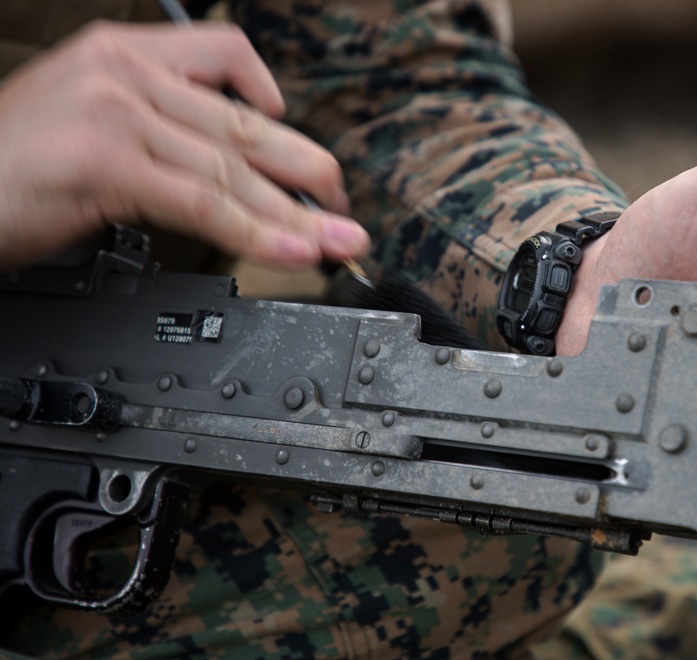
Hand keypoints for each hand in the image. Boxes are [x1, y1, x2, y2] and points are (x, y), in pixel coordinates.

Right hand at [0, 21, 369, 268]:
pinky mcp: (108, 159)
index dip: (275, 101)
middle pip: (244, 124)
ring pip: (232, 169)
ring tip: (339, 242)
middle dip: (307, 172)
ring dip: (296, 214)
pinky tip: (291, 251)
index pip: (226, 55)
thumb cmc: (7, 170)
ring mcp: (117, 111)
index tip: (299, 144)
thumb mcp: (90, 128)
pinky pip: (204, 201)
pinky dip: (255, 231)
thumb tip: (227, 176)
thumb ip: (159, 135)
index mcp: (122, 54)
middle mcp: (126, 72)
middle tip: (346, 209)